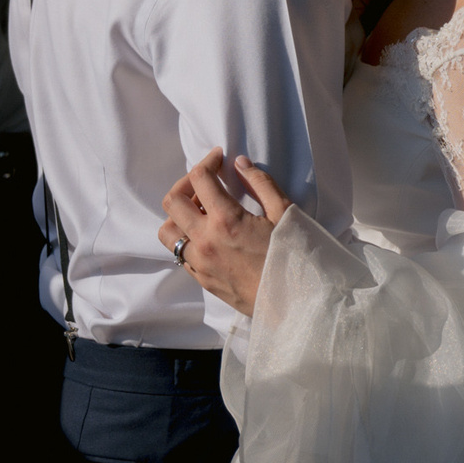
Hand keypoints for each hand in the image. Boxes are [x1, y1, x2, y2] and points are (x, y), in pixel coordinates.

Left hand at [158, 149, 291, 316]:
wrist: (296, 303)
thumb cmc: (295, 257)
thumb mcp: (285, 213)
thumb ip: (260, 184)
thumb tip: (240, 164)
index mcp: (226, 221)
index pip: (200, 179)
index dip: (207, 161)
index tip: (219, 159)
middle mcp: (205, 241)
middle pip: (173, 201)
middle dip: (186, 183)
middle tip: (207, 181)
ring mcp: (200, 263)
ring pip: (167, 231)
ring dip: (179, 214)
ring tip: (202, 210)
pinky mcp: (201, 279)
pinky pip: (180, 253)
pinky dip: (187, 237)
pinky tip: (209, 234)